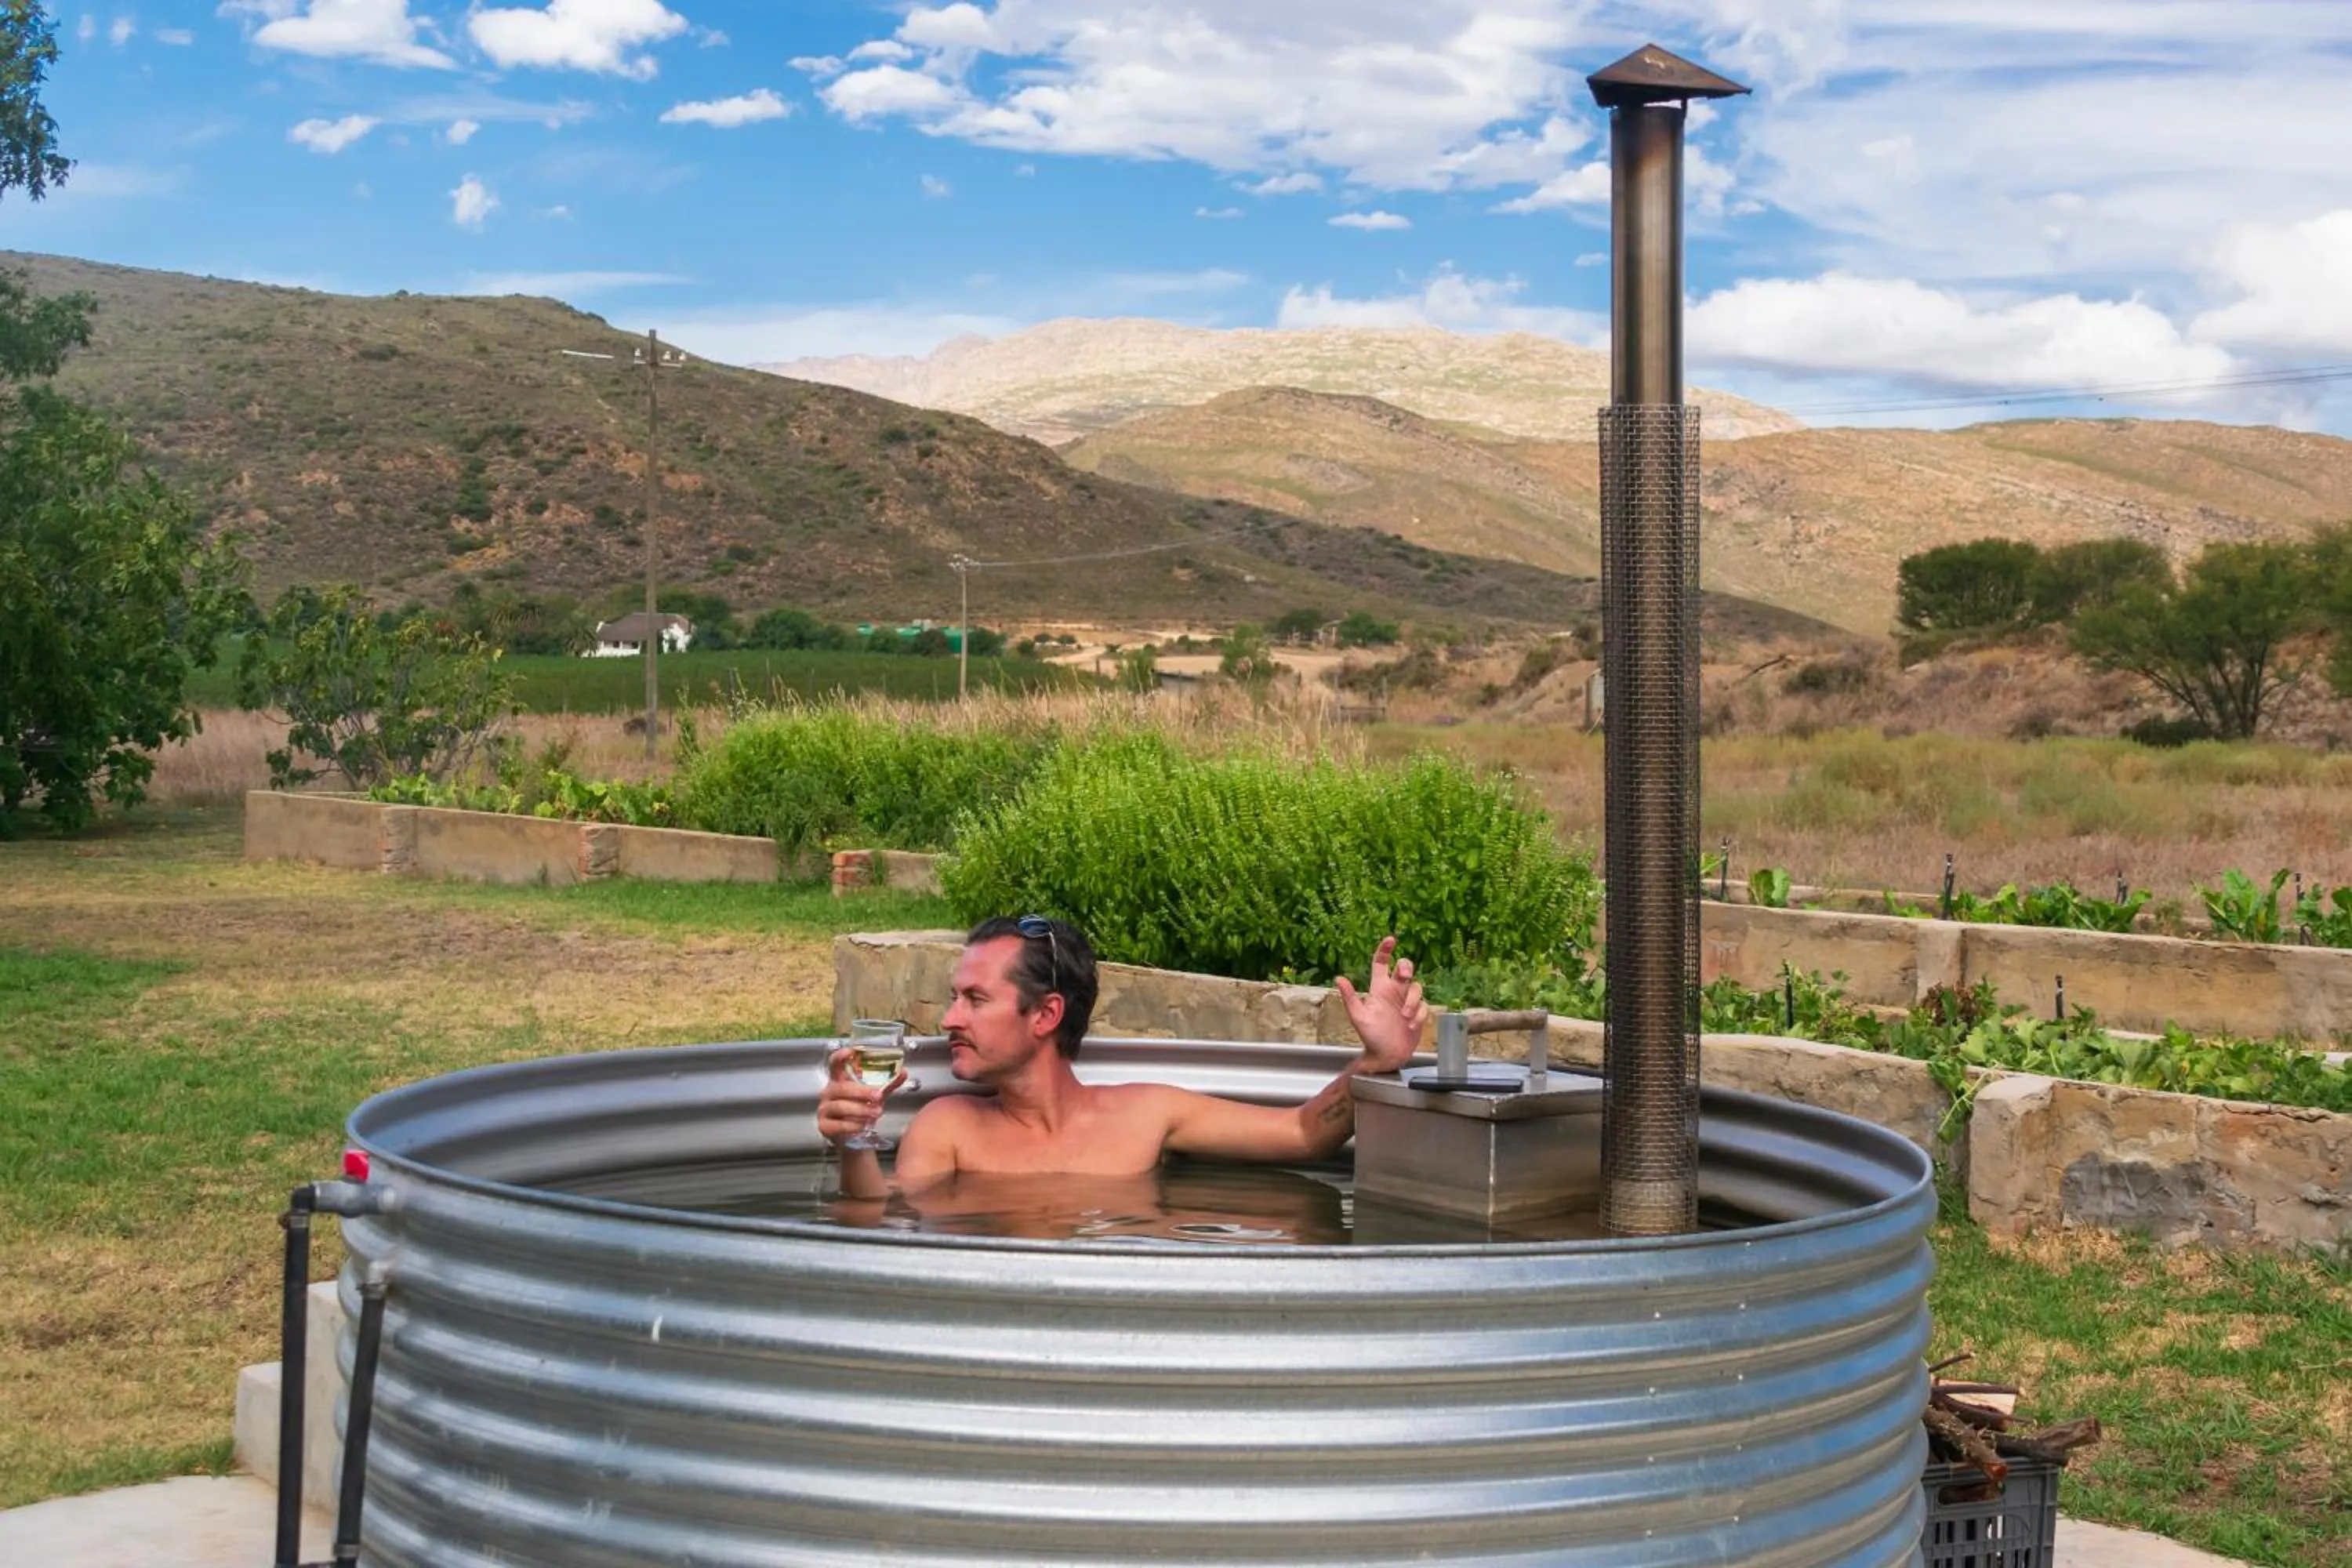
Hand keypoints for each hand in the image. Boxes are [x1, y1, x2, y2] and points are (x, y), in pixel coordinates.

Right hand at [817, 1046, 906, 1146]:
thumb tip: (903, 1072)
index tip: (850, 1051)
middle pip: (841, 1088)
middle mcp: (829, 1092)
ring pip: (840, 1107)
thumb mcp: (874, 1094)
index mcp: (839, 1080)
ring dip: (860, 1110)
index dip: (840, 1057)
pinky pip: (837, 1124)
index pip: (834, 1064)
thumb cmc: (860, 1108)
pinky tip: (863, 1126)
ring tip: (876, 1113)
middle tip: (878, 1096)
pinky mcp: (824, 1126)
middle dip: (861, 1092)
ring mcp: (824, 1109)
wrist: (852, 1135)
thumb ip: (887, 1084)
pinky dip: (852, 1125)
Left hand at [1334, 936, 1427, 1073]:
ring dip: (1412, 1001)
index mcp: (1379, 989)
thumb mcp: (1358, 1017)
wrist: (1385, 1057)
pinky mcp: (1417, 1013)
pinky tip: (1410, 1026)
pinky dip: (1418, 1015)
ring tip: (1404, 1017)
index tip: (1391, 940)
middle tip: (1404, 974)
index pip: (1381, 964)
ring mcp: (1407, 1002)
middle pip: (1404, 968)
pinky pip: (1424, 1006)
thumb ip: (1350, 998)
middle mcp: (1394, 992)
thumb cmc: (1370, 1037)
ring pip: (1417, 988)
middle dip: (1407, 967)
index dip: (1386, 950)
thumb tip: (1339, 978)